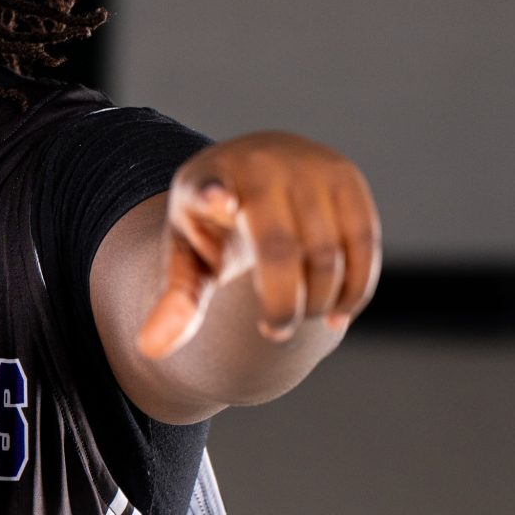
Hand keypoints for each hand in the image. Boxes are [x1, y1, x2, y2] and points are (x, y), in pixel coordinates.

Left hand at [136, 132, 381, 360]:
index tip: (220, 205)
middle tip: (275, 332)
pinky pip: (364, 243)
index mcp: (206, 180)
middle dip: (284, 304)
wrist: (259, 166)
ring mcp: (308, 167)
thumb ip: (177, 300)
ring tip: (300, 316)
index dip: (215, 195)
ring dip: (319, 301)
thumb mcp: (189, 256)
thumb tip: (150, 349)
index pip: (210, 187)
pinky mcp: (347, 178)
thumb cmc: (216, 225)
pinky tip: (336, 313)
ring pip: (328, 254)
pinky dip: (355, 288)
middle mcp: (260, 165)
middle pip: (281, 250)